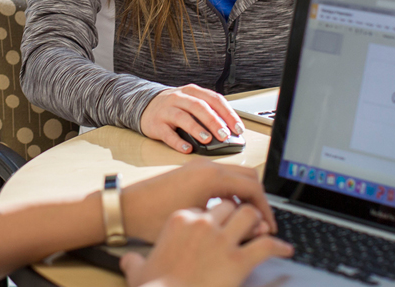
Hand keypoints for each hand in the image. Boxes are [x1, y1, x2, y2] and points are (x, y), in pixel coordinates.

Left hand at [119, 159, 276, 242]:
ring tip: (246, 220)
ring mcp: (199, 166)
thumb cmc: (153, 217)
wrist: (126, 207)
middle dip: (259, 200)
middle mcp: (207, 165)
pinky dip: (232, 191)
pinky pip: (222, 176)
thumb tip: (257, 230)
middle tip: (262, 223)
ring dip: (245, 195)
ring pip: (236, 175)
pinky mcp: (192, 170)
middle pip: (249, 176)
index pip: (253, 188)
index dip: (266, 209)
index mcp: (211, 176)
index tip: (269, 226)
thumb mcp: (198, 224)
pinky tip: (227, 211)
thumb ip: (231, 225)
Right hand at [120, 200, 293, 286]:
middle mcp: (202, 223)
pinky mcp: (238, 259)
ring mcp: (221, 240)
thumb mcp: (138, 270)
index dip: (215, 214)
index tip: (220, 222)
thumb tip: (127, 262)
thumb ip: (134, 262)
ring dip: (259, 220)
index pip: (205, 207)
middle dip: (239, 211)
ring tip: (264, 228)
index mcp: (180, 220)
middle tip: (245, 222)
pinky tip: (284, 249)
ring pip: (250, 214)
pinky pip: (266, 244)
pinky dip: (278, 246)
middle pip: (229, 204)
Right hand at [140, 84, 244, 152]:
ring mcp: (166, 110)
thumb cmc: (175, 107)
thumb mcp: (191, 102)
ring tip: (207, 139)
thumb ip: (208, 112)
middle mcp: (179, 98)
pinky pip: (167, 134)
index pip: (214, 99)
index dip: (228, 113)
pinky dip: (178, 142)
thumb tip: (229, 130)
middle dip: (214, 121)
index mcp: (192, 91)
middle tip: (225, 134)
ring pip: (183, 118)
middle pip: (199, 107)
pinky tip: (187, 148)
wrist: (145, 106)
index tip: (238, 128)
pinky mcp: (156, 124)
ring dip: (197, 129)